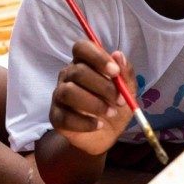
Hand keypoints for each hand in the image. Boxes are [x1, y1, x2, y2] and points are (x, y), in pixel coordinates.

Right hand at [49, 41, 135, 155]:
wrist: (105, 136)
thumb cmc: (114, 106)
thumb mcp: (128, 91)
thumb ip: (125, 73)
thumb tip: (119, 55)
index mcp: (84, 63)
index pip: (81, 48)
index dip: (97, 57)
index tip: (114, 72)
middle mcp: (68, 75)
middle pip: (77, 71)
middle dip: (103, 86)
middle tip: (120, 100)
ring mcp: (59, 95)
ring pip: (69, 92)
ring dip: (94, 103)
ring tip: (111, 113)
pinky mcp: (55, 116)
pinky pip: (65, 117)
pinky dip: (85, 122)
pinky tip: (99, 125)